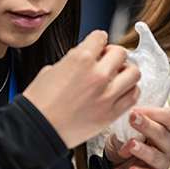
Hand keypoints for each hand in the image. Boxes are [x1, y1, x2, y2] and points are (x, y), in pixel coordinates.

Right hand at [23, 30, 140, 147]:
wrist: (36, 131)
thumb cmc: (39, 104)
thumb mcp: (51, 70)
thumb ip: (73, 61)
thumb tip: (85, 60)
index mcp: (80, 59)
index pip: (100, 37)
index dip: (98, 41)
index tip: (98, 46)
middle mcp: (97, 75)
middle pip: (121, 53)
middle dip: (113, 55)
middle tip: (108, 62)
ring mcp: (107, 95)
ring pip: (133, 73)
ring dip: (126, 72)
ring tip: (117, 77)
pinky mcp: (111, 113)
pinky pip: (133, 95)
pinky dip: (130, 91)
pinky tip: (121, 92)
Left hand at [104, 107, 169, 168]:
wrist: (115, 162)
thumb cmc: (125, 141)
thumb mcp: (124, 129)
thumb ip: (127, 128)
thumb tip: (127, 131)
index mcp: (165, 127)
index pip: (169, 116)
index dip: (154, 112)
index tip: (135, 111)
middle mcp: (168, 143)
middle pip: (163, 134)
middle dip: (147, 126)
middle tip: (133, 119)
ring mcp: (162, 161)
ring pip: (156, 156)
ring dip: (143, 150)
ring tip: (130, 145)